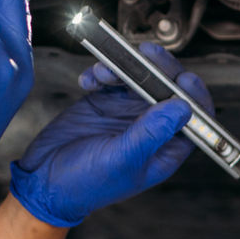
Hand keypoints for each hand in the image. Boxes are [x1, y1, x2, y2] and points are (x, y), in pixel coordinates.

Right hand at [8, 42, 209, 227]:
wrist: (44, 181)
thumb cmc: (85, 183)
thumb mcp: (121, 159)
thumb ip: (151, 133)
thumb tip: (183, 108)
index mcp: (165, 149)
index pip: (195, 119)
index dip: (194, 96)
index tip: (183, 79)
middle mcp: (152, 128)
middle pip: (170, 89)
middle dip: (159, 69)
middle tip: (145, 55)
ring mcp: (129, 113)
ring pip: (142, 77)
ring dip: (126, 67)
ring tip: (105, 72)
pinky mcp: (106, 101)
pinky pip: (114, 77)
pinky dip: (102, 72)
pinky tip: (89, 82)